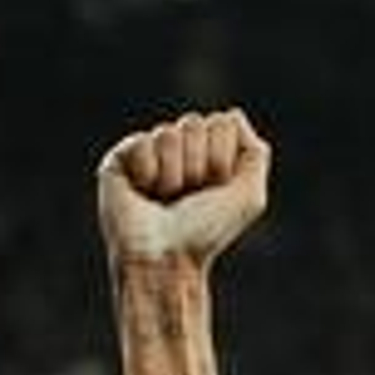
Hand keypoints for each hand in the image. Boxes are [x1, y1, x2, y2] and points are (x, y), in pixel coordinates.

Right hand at [97, 108, 270, 267]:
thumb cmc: (207, 233)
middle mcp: (178, 150)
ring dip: (173, 174)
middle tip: (189, 196)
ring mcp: (148, 153)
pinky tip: (143, 192)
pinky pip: (140, 143)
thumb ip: (255, 153)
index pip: (222, 122)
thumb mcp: (249, 196)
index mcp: (207, 153)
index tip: (214, 189)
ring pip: (168, 133)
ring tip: (165, 198)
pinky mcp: (119, 160)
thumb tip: (233, 114)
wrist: (168, 259)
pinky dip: (148, 173)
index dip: (222, 158)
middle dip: (198, 164)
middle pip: (194, 122)